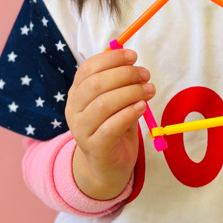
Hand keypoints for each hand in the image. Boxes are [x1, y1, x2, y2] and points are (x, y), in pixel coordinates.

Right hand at [66, 48, 154, 198]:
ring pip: (104, 104)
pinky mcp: (95, 147)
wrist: (107, 166)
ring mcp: (82, 130)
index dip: (110, 59)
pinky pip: (111, 127)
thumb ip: (120, 84)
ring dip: (131, 92)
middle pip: (96, 84)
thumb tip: (134, 63)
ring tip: (149, 90)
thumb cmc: (113, 127)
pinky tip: (142, 107)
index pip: (87, 69)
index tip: (133, 56)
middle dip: (124, 75)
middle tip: (145, 75)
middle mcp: (74, 110)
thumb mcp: (115, 102)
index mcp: (76, 94)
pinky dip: (128, 113)